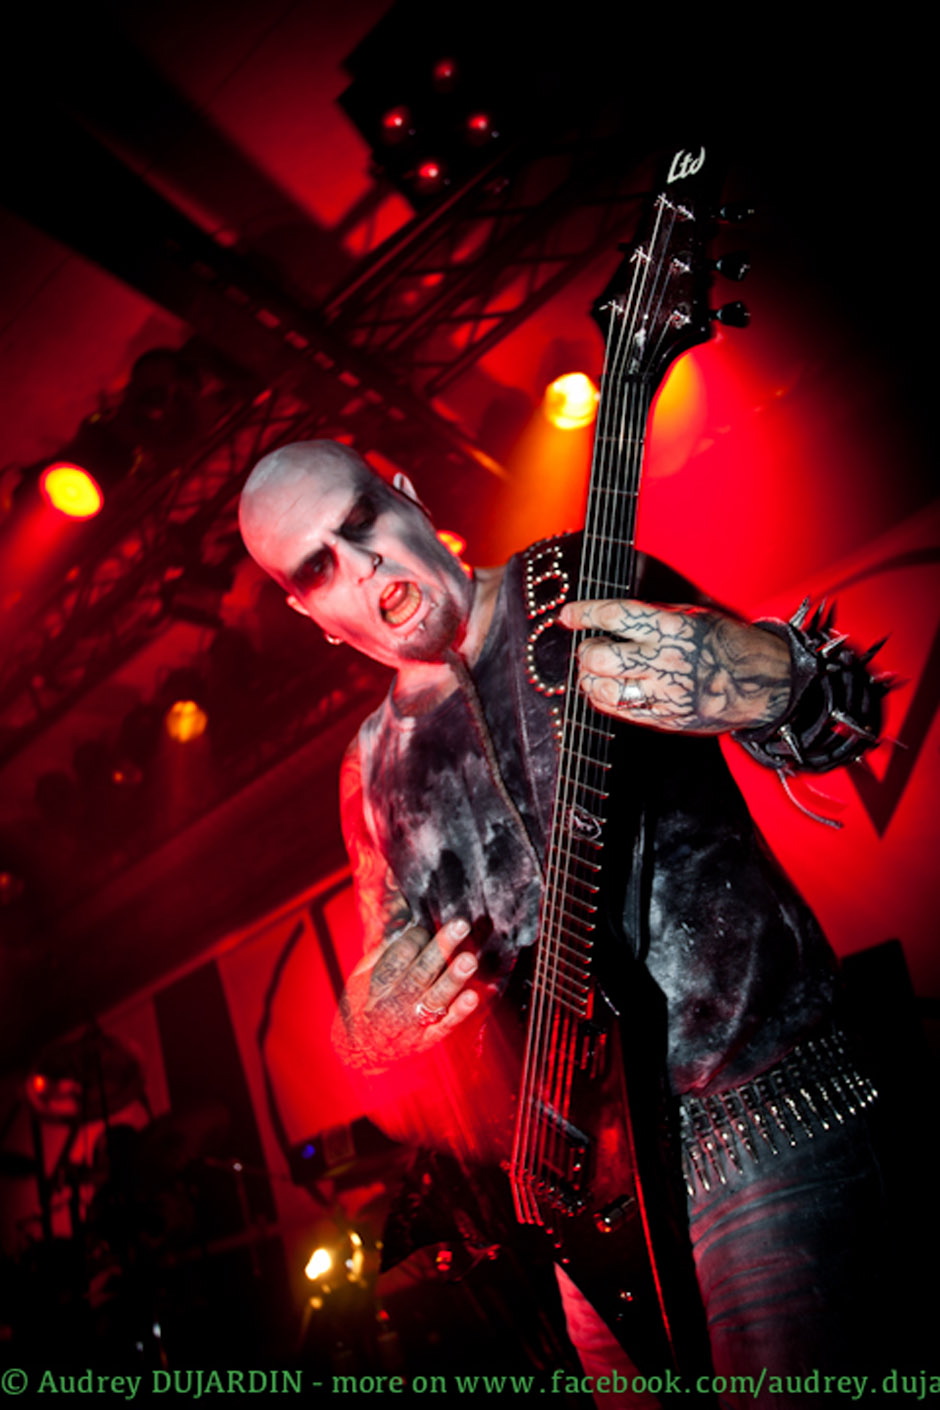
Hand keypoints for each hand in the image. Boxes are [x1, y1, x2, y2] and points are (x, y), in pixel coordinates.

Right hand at [334, 918, 480, 1071]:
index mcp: (375, 987)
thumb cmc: (363, 1004)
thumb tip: (405, 924)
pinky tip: (473, 996)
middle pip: (420, 973)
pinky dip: (460, 1012)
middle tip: (461, 925)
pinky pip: (445, 1026)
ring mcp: (412, 1025)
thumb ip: (380, 952)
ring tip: (470, 959)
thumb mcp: (360, 977)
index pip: (398, 958)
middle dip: (441, 948)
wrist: (362, 1051)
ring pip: (435, 998)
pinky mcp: (427, 1039)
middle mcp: (393, 1006)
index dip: (414, 938)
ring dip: (453, 978)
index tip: (424, 928)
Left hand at [560, 598, 791, 732]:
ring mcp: (666, 694)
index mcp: (674, 628)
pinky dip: (605, 700)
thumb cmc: (726, 643)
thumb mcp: (693, 616)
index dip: (584, 613)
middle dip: (585, 652)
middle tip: (588, 648)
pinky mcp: (667, 719)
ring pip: (604, 691)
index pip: (615, 616)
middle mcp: (666, 661)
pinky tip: (607, 689)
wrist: (763, 683)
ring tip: (593, 671)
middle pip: (601, 658)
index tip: (567, 614)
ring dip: (589, 679)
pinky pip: (621, 712)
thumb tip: (607, 617)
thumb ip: (652, 617)